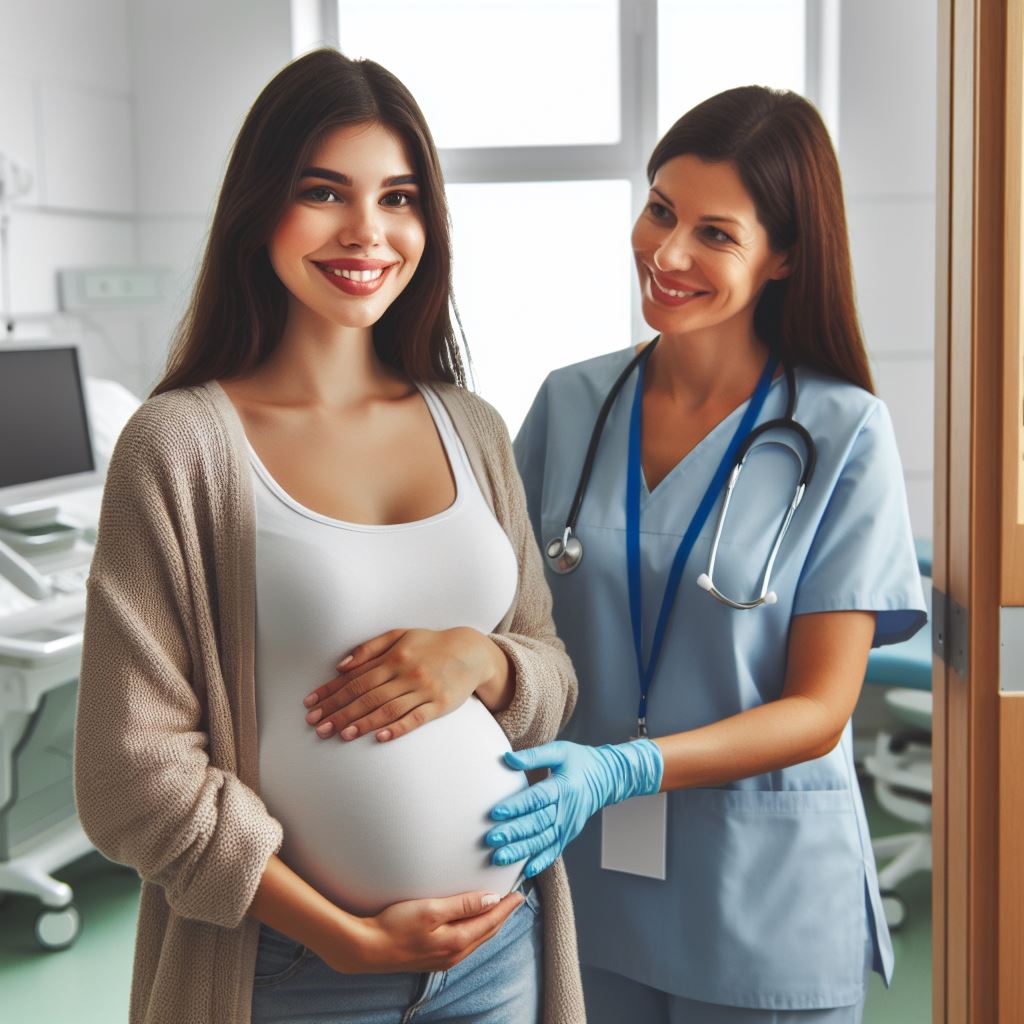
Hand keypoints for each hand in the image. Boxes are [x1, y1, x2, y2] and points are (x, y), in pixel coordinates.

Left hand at [303, 627, 506, 742]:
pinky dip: (397, 728)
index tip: (311, 704)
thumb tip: (340, 666)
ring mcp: (424, 690)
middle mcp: (407, 672)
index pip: (356, 677)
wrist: (470, 652)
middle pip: (367, 695)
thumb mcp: (400, 635)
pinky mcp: (439, 705)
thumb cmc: (430, 644)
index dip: (332, 692)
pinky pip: (415, 719)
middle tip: (317, 726)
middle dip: (339, 711)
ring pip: (387, 709)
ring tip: (340, 734)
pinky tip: (379, 738)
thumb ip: (369, 648)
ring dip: (362, 722)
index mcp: (395, 656)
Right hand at [320, 889, 523, 973]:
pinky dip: (475, 930)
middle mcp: (454, 954)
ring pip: (476, 939)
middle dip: (503, 916)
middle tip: (515, 899)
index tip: (520, 893)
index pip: (491, 921)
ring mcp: (443, 958)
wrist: (366, 948)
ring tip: (499, 909)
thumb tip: (491, 899)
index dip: (507, 907)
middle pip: (487, 932)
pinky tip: (472, 923)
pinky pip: (464, 942)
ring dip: (490, 923)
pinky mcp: (433, 957)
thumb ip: (463, 905)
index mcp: (457, 941)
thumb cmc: (395, 926)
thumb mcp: (432, 909)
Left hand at [485, 738, 663, 876]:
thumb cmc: (579, 762)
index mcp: (562, 787)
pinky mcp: (568, 835)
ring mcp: (568, 825)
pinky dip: (540, 862)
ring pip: (543, 841)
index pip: (537, 799)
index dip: (516, 806)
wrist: (606, 778)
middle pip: (537, 823)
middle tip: (491, 839)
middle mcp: (566, 810)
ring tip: (499, 857)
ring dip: (521, 851)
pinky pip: (554, 851)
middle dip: (513, 833)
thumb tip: (507, 758)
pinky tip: (525, 871)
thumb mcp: (560, 751)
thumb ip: (534, 756)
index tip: (495, 813)